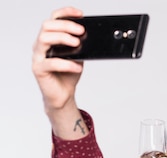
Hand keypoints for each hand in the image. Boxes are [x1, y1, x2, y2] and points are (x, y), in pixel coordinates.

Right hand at [32, 8, 85, 127]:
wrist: (63, 95)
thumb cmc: (69, 74)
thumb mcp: (78, 56)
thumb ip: (80, 45)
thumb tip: (89, 36)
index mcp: (50, 38)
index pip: (54, 19)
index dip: (66, 13)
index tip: (80, 14)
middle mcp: (41, 45)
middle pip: (47, 26)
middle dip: (65, 26)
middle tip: (81, 32)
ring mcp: (38, 56)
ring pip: (44, 39)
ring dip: (62, 38)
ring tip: (77, 44)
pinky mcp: (39, 69)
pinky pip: (50, 63)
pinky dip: (66, 63)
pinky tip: (77, 66)